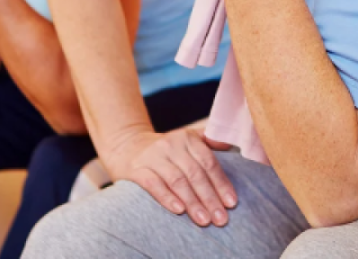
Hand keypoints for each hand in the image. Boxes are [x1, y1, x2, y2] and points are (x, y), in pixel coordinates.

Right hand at [105, 128, 236, 227]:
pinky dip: (167, 197)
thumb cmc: (165, 150)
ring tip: (204, 220)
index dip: (221, 183)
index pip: (208, 162)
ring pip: (177, 180)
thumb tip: (230, 144)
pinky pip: (153, 184)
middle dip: (210, 198)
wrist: (126, 146)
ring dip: (192, 202)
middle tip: (221, 218)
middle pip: (195, 173)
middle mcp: (171, 145)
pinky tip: (178, 210)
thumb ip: (208, 141)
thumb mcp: (186, 139)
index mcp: (187, 138)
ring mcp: (153, 156)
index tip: (231, 203)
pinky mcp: (136, 169)